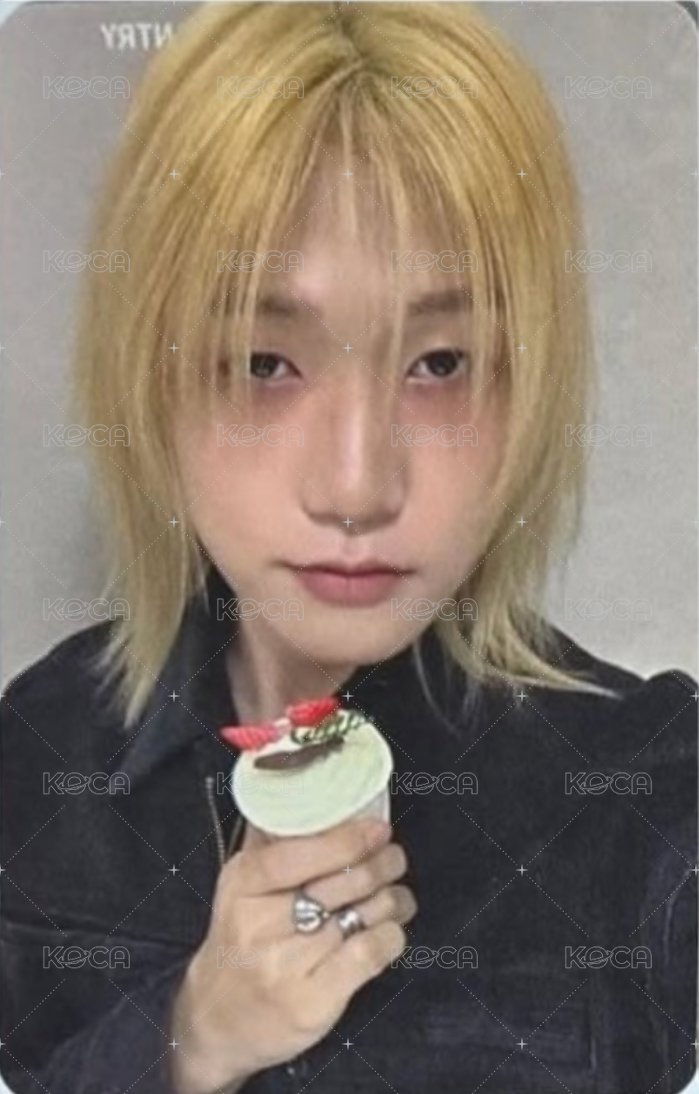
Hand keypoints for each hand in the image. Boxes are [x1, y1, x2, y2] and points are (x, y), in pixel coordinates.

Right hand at [169, 816, 416, 1092]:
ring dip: (392, 899)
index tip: (378, 829)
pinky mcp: (311, 1001)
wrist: (217, 1017)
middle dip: (382, 864)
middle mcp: (260, 924)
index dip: (347, 839)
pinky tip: (389, 931)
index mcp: (243, 884)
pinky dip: (391, 936)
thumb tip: (312, 791)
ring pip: (364, 915)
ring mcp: (285, 966)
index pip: (299, 853)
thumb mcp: (242, 886)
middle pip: (343, 882)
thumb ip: (272, 840)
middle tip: (394, 858)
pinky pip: (370, 954)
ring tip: (395, 895)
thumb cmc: (241, 939)